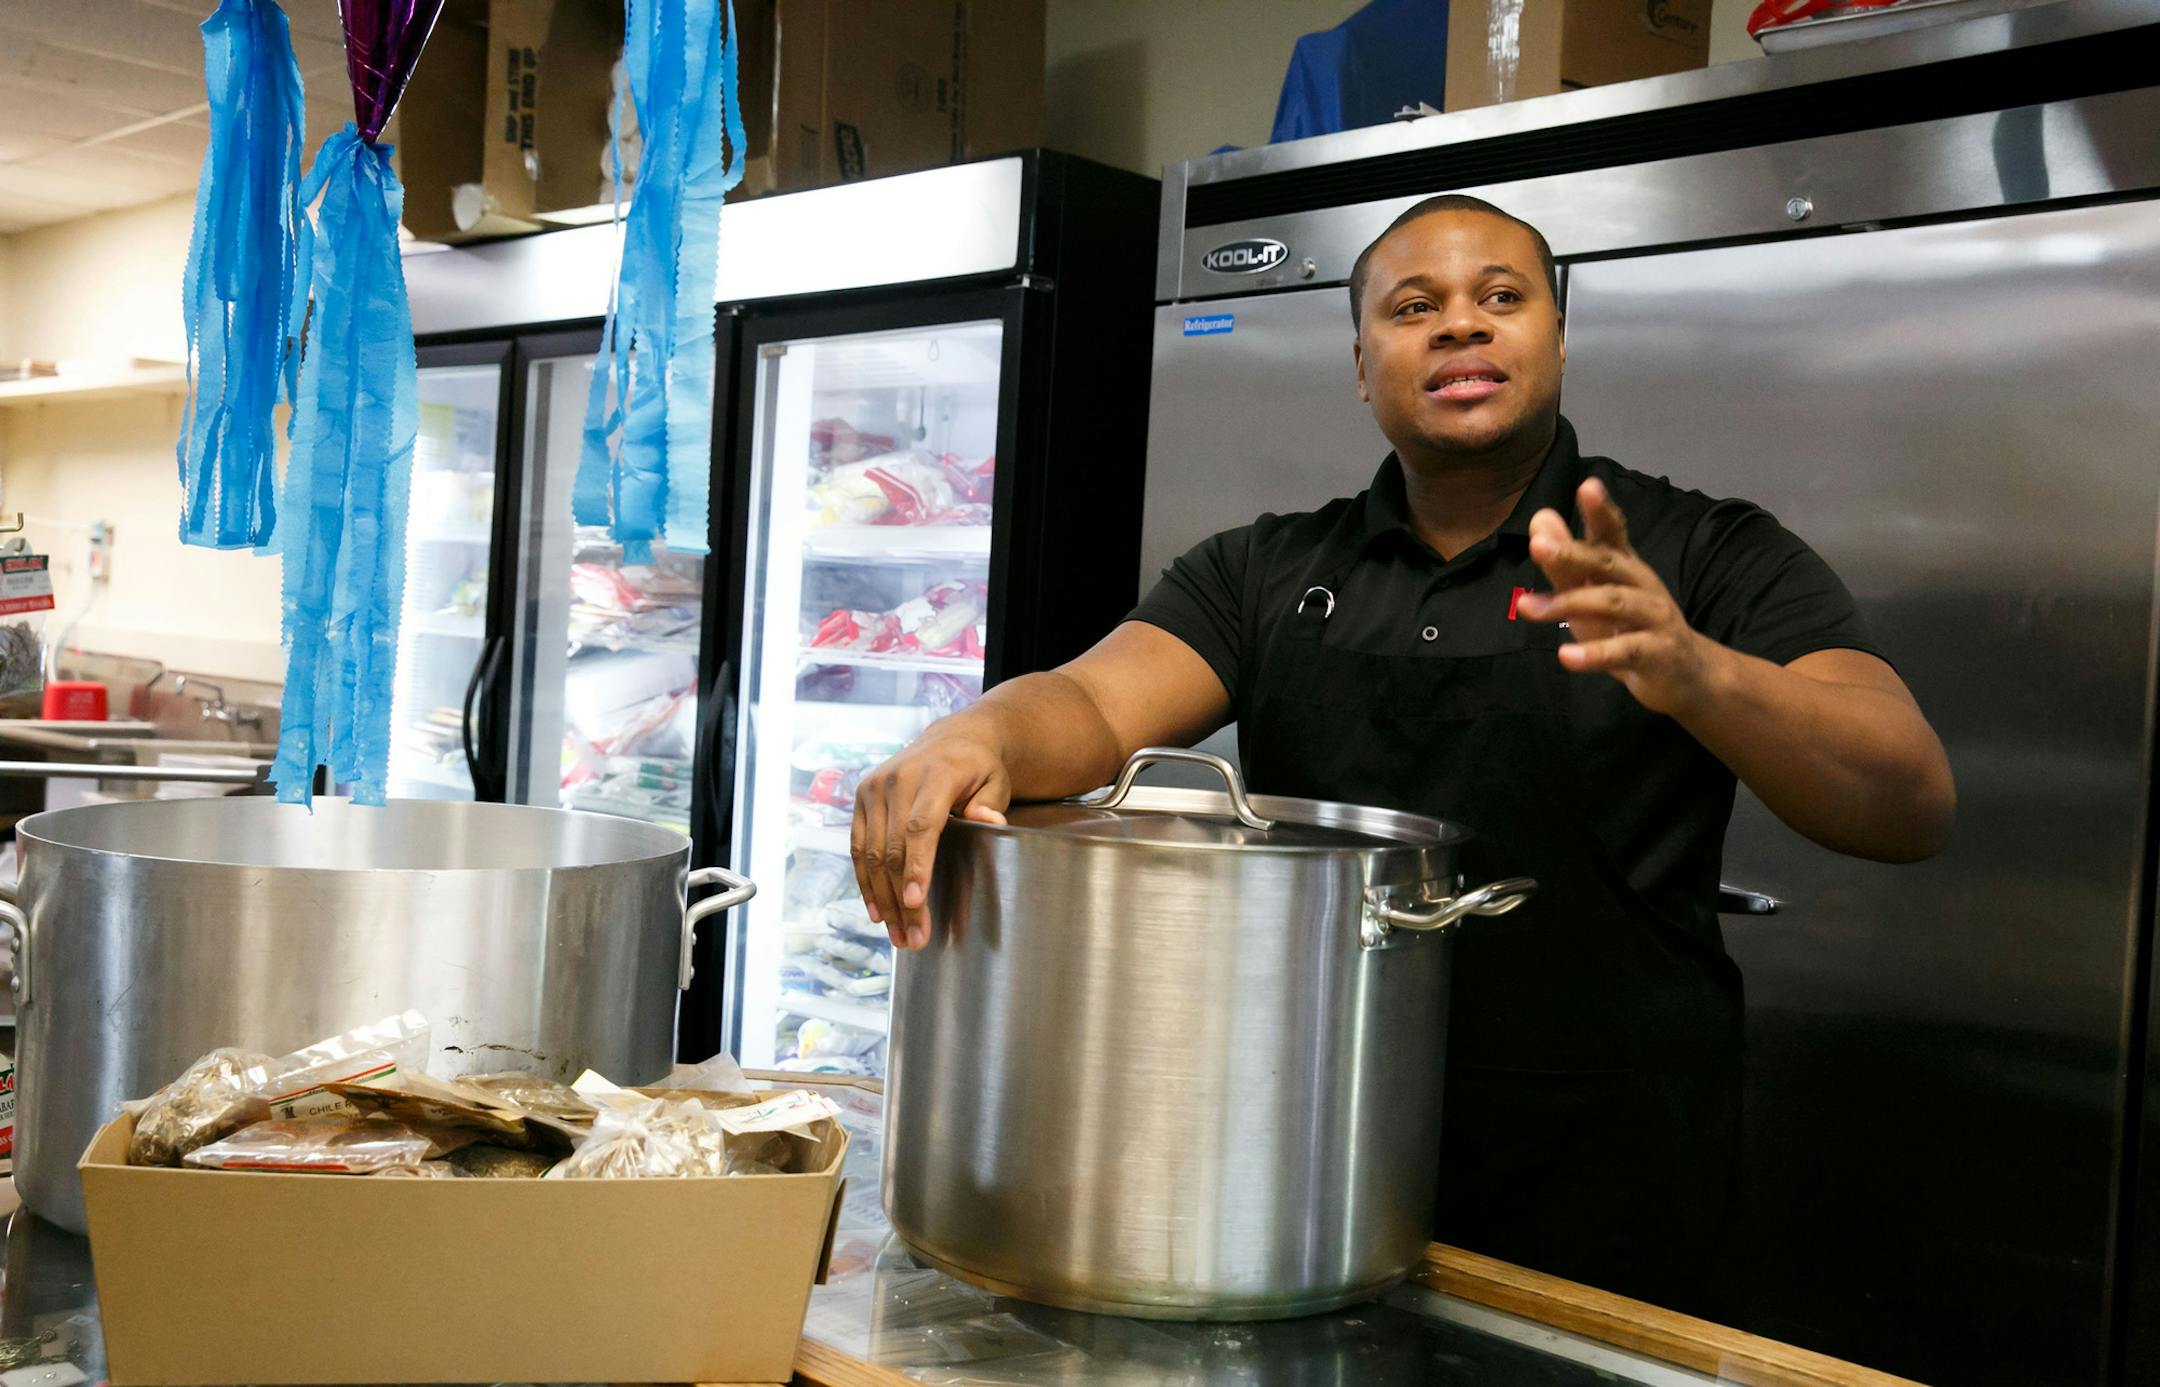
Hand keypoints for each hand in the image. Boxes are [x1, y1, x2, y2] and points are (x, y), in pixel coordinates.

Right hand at [850, 724, 1010, 949]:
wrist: (952, 738)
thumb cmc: (979, 768)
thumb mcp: (995, 783)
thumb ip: (989, 805)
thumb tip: (990, 822)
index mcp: (935, 773)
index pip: (921, 826)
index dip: (918, 866)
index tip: (917, 903)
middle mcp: (898, 778)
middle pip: (894, 848)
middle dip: (902, 899)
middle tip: (915, 938)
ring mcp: (875, 786)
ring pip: (872, 853)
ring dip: (883, 899)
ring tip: (898, 935)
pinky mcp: (861, 795)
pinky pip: (858, 846)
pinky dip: (865, 881)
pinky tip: (877, 911)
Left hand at [1516, 477, 1723, 715]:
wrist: (1685, 673)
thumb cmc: (1628, 627)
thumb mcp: (1591, 594)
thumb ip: (1564, 562)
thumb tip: (1539, 519)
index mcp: (1624, 565)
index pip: (1613, 531)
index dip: (1601, 510)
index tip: (1587, 486)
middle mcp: (1641, 583)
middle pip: (1608, 562)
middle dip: (1572, 552)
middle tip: (1537, 545)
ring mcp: (1653, 617)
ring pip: (1614, 603)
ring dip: (1569, 604)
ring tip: (1527, 607)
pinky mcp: (1657, 653)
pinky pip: (1626, 651)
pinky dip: (1595, 654)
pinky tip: (1566, 656)